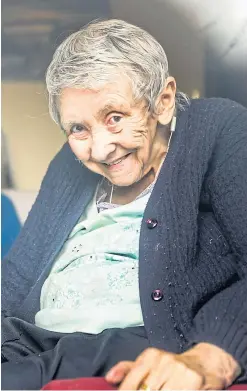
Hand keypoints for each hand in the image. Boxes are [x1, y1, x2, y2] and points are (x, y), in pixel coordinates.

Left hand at [105, 343, 240, 389]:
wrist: (205, 363)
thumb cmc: (172, 367)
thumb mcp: (149, 363)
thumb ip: (129, 369)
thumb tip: (109, 378)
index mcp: (150, 356)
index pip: (131, 383)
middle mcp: (163, 361)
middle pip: (146, 390)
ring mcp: (179, 370)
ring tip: (162, 390)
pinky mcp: (194, 381)